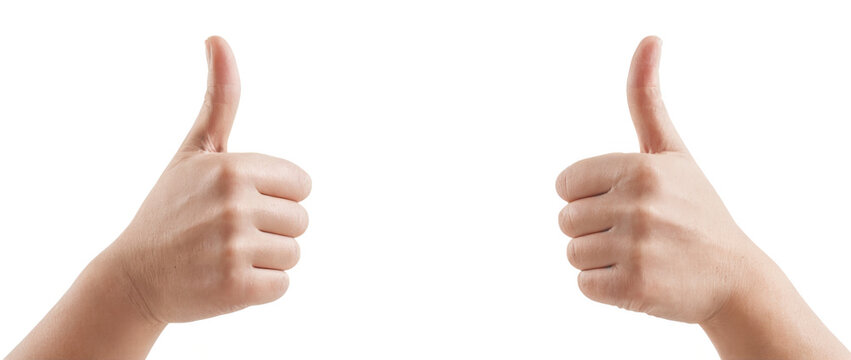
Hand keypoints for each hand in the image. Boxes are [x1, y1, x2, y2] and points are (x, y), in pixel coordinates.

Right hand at [100, 36, 310, 323]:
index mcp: (233, 167)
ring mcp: (234, 247)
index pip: (301, 185)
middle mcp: (235, 203)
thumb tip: (218, 38)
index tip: (239, 203)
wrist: (133, 275)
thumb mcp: (195, 149)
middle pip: (301, 220)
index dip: (275, 197)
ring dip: (265, 260)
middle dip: (271, 230)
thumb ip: (220, 98)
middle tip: (227, 233)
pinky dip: (259, 289)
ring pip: (293, 254)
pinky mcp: (236, 288)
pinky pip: (281, 285)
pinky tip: (224, 281)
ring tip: (224, 256)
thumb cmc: (171, 208)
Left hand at [555, 36, 762, 322]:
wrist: (735, 278)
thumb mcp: (672, 150)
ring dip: (599, 259)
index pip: (565, 184)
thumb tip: (649, 38)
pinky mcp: (634, 287)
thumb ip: (646, 99)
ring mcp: (637, 247)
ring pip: (573, 253)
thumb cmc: (696, 209)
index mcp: (640, 167)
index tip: (623, 203)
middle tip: (637, 233)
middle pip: (565, 220)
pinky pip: (584, 285)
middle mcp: (638, 204)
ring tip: (641, 255)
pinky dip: (605, 287)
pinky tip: (640, 280)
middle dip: (594, 228)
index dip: (588, 197)